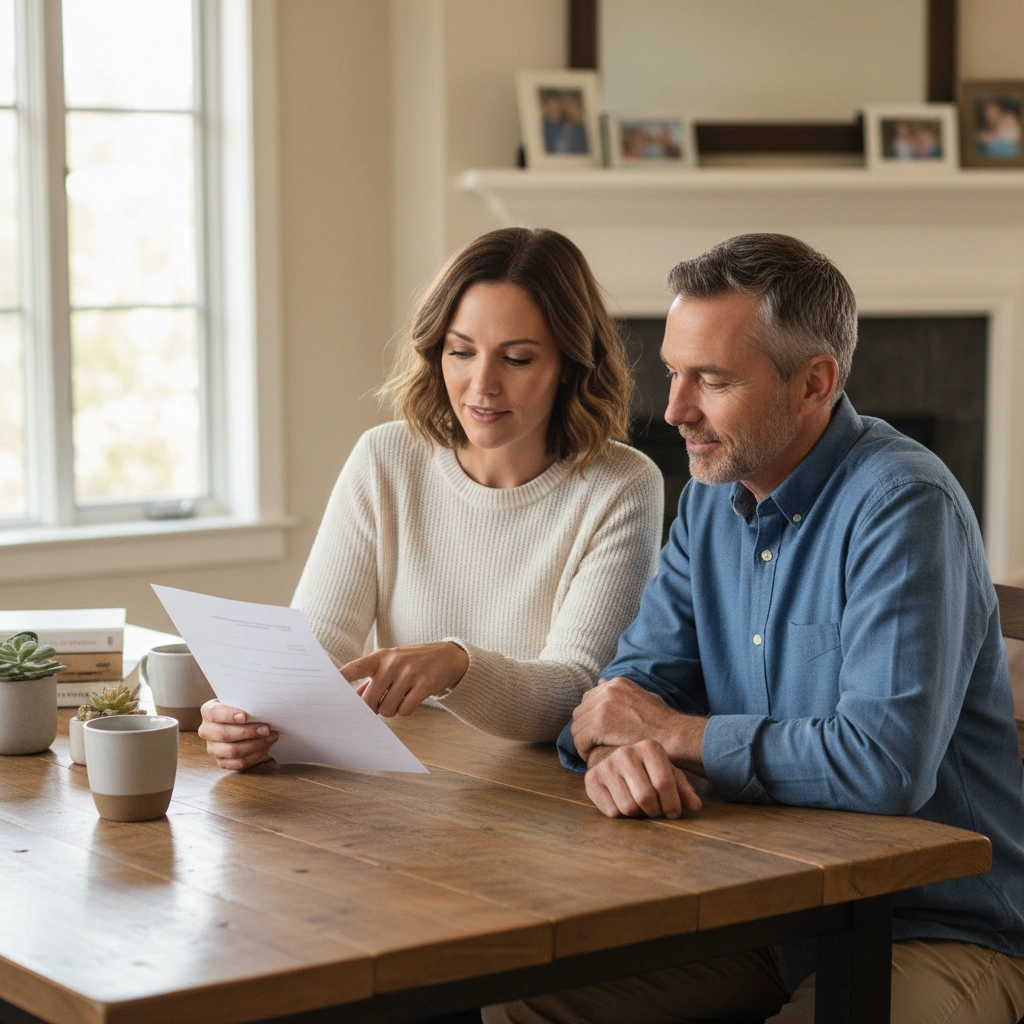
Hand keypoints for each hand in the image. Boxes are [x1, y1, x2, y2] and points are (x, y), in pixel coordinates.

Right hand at [198, 699, 277, 769]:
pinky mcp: (222, 761)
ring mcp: (213, 748)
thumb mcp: (240, 700)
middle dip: (248, 732)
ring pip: (233, 751)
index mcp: (208, 711)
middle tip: (266, 729)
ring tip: (271, 738)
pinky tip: (265, 748)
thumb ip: (245, 702)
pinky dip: (255, 756)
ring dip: (255, 745)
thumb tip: (261, 707)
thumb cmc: (242, 708)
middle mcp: (206, 731)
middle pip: (225, 734)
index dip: (229, 715)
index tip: (245, 717)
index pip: (215, 713)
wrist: (240, 721)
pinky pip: (239, 763)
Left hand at [341, 642, 468, 717]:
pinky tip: (412, 699)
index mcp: (380, 657)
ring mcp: (409, 673)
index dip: (341, 677)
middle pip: (370, 700)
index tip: (327, 685)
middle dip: (374, 707)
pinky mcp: (425, 685)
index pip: (356, 667)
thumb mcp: (390, 664)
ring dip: (392, 710)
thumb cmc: (411, 662)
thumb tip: (350, 700)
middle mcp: (393, 663)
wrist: (447, 656)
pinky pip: (405, 710)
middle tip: (382, 701)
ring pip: (387, 709)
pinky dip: (406, 710)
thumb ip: (369, 681)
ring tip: (400, 697)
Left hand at [572, 676, 683, 760]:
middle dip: (584, 729)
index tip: (597, 733)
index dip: (590, 718)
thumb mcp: (645, 697)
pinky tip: (594, 757)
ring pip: (577, 726)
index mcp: (616, 684)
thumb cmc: (663, 723)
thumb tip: (601, 681)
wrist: (673, 735)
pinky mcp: (599, 724)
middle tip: (592, 745)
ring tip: (593, 752)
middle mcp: (607, 690)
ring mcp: (602, 705)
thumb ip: (621, 692)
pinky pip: (580, 740)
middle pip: (580, 712)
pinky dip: (584, 751)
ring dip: (583, 741)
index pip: (589, 699)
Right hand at [585, 741, 702, 818]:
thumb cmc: (647, 769)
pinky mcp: (591, 779)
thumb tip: (696, 806)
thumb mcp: (668, 774)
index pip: (664, 784)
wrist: (613, 759)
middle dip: (655, 811)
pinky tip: (622, 801)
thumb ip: (683, 789)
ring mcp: (606, 765)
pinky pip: (611, 812)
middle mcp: (625, 753)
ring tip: (640, 805)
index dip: (672, 804)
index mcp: (648, 747)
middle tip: (656, 810)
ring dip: (638, 814)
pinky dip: (620, 814)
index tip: (673, 811)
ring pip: (628, 807)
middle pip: (646, 798)